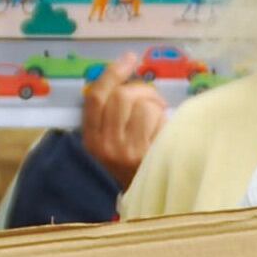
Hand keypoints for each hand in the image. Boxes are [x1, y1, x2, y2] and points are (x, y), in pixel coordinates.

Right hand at [80, 56, 167, 186]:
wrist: (143, 198)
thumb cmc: (127, 163)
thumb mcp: (107, 142)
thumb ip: (108, 114)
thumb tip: (125, 74)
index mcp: (91, 137)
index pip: (96, 96)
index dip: (112, 72)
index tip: (129, 58)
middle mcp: (106, 144)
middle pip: (122, 96)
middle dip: (141, 89)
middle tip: (151, 97)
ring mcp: (128, 151)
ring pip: (144, 106)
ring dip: (155, 104)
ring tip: (158, 114)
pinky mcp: (150, 155)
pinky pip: (160, 121)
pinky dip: (165, 118)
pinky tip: (163, 128)